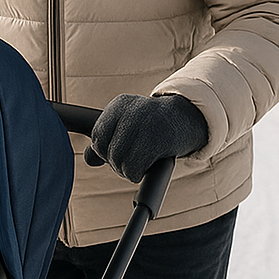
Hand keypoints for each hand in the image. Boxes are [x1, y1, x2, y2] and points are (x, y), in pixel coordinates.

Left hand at [83, 94, 207, 182]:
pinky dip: (137, 175)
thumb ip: (106, 140)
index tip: (119, 150)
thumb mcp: (127, 127)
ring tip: (141, 161)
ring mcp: (145, 124)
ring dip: (128, 170)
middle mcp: (130, 111)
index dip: (104, 150)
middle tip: (133, 158)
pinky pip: (133, 170)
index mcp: (120, 104)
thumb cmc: (154, 125)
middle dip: (117, 162)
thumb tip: (89, 158)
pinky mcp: (157, 140)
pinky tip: (147, 165)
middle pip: (107, 151)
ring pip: (119, 162)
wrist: (190, 120)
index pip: (97, 135)